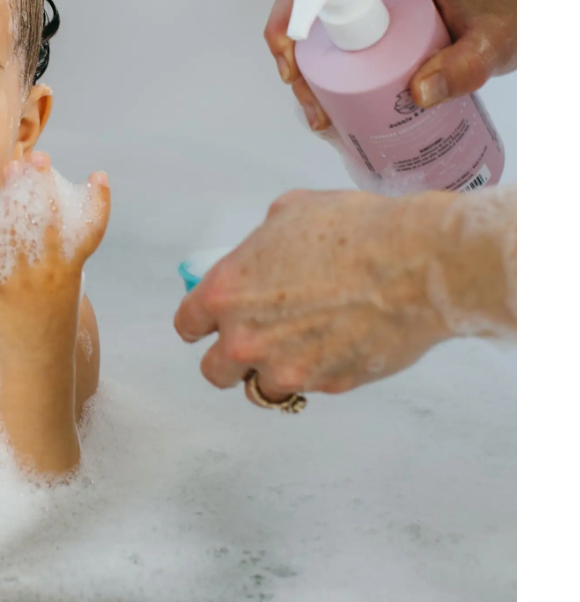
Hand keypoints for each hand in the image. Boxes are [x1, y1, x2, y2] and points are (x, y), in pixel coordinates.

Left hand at [0, 152, 109, 370]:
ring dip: (15, 194)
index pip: (90, 232)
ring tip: (12, 167)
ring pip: (20, 228)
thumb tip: (39, 223)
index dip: (98, 203)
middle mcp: (51, 272)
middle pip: (50, 219)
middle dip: (44, 185)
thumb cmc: (48, 331)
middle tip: (39, 157)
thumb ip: (57, 262)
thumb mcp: (63, 294)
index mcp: (72, 272)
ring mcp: (23, 280)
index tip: (100, 177)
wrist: (34, 370)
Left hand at [173, 189, 461, 400]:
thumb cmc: (353, 229)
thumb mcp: (289, 212)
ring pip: (262, 389)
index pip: (188, 325)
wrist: (413, 263)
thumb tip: (265, 253)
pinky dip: (316, 374)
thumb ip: (261, 243)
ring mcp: (287, 368)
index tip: (208, 324)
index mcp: (226, 292)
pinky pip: (310, 388)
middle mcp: (246, 338)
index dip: (199, 323)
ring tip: (296, 349)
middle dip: (230, 358)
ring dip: (272, 373)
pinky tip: (335, 346)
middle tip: (252, 342)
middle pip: (214, 371)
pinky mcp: (329, 385)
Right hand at [265, 0, 516, 130]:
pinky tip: (322, 105)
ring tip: (313, 106)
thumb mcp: (498, 45)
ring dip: (296, 55)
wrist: (515, 16)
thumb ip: (465, 68)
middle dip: (291, 21)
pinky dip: (313, 68)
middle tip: (292, 71)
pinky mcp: (364, 18)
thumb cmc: (509, 15)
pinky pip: (326, 35)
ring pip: (313, 11)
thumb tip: (417, 94)